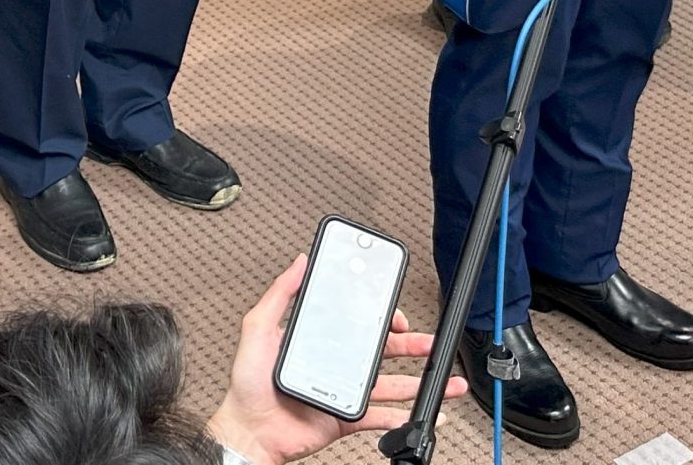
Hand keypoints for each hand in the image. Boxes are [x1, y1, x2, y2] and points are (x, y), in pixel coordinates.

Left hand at [206, 255, 465, 464]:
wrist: (249, 430)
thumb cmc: (248, 384)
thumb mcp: (258, 328)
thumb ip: (280, 294)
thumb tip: (299, 263)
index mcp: (319, 338)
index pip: (357, 320)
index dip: (380, 315)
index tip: (396, 312)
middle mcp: (336, 361)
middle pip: (383, 350)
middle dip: (411, 345)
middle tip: (431, 342)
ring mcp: (344, 390)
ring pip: (391, 383)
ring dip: (419, 381)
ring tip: (445, 381)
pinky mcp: (347, 417)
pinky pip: (382, 416)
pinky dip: (405, 416)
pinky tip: (426, 414)